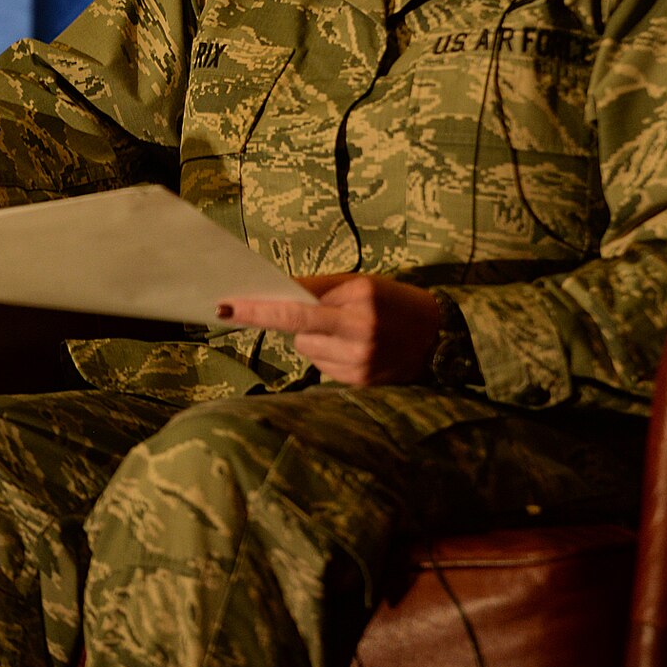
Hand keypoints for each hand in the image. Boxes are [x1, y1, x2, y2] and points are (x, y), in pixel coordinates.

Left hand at [216, 274, 439, 386]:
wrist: (441, 337)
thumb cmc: (394, 302)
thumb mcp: (362, 284)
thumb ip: (320, 290)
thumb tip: (275, 296)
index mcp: (360, 298)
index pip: (297, 305)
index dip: (258, 309)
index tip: (224, 307)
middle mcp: (360, 331)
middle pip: (297, 330)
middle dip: (289, 320)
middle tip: (293, 313)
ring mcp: (361, 361)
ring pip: (306, 349)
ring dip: (313, 339)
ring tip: (346, 332)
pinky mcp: (361, 382)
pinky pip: (322, 366)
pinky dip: (327, 355)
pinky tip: (352, 349)